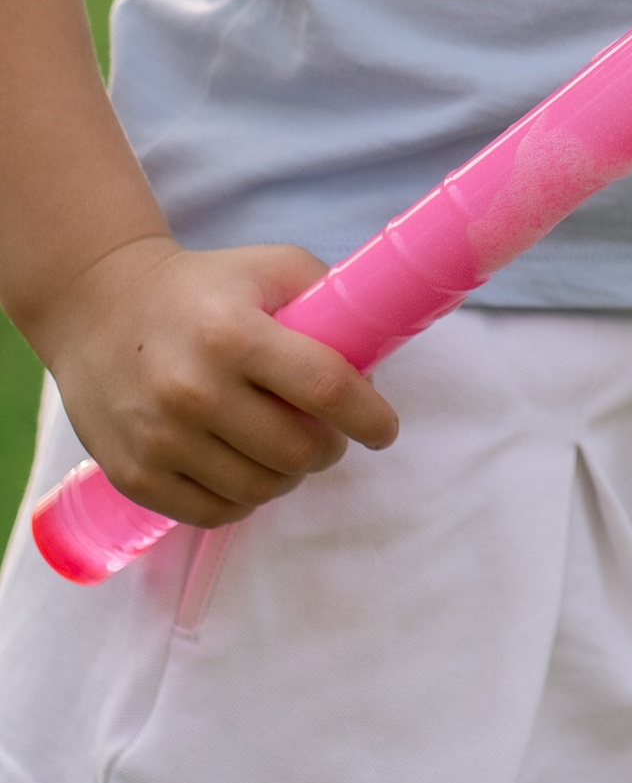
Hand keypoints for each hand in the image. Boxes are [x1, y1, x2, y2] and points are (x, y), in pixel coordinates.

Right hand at [30, 232, 399, 528]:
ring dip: (288, 476)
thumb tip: (370, 370)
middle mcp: (194, 389)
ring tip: (284, 448)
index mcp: (234, 333)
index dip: (369, 417)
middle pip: (297, 452)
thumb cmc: (201, 287)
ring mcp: (160, 438)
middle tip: (327, 435)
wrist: (96, 306)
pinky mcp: (135, 475)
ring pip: (261, 490)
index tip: (383, 430)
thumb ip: (328, 304)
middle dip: (328, 448)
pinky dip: (243, 499)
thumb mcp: (270, 269)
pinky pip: (215, 513)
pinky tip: (244, 469)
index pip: (325, 388)